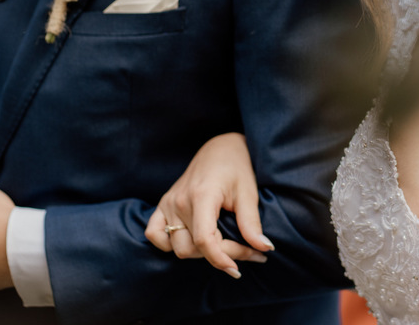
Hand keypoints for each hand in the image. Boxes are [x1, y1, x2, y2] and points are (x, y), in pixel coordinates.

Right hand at [145, 133, 271, 277]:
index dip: (221, 259)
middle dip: (220, 255)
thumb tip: (263, 248)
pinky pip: (155, 234)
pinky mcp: (163, 205)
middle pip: (192, 248)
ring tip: (223, 246)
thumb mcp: (248, 192)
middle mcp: (180, 201)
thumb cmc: (236, 167)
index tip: (237, 270)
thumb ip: (252, 223)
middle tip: (245, 250)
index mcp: (202, 196)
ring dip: (199, 253)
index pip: (204, 240)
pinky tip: (190, 241)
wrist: (220, 148)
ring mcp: (168, 203)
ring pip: (177, 247)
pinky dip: (168, 244)